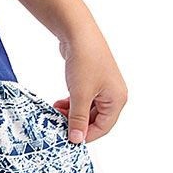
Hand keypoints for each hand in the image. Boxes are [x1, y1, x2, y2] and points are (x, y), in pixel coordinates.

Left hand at [52, 29, 127, 143]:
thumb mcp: (80, 94)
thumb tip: (76, 139)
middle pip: (96, 118)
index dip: (86, 135)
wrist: (78, 33)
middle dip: (77, 122)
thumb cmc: (85, 62)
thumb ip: (78, 119)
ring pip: (88, 108)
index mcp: (117, 99)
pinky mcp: (92, 78)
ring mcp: (103, 85)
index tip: (69, 139)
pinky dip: (72, 102)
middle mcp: (113, 93)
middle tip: (59, 125)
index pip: (103, 127)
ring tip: (56, 113)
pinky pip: (83, 97)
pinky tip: (59, 103)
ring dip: (72, 112)